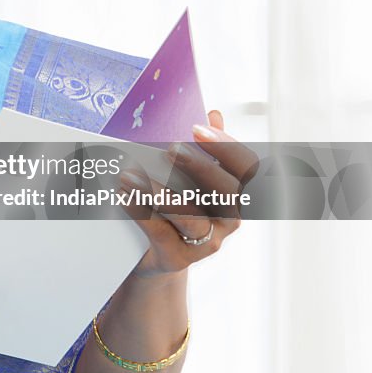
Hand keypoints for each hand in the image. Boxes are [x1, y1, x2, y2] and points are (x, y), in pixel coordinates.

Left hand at [118, 110, 257, 278]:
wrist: (158, 256)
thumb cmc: (179, 210)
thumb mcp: (194, 180)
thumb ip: (207, 151)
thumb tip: (215, 114)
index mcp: (238, 195)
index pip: (247, 169)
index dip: (226, 147)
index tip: (197, 128)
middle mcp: (229, 220)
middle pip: (226, 193)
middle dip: (199, 168)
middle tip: (171, 148)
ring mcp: (207, 242)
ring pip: (190, 217)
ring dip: (159, 193)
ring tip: (131, 174)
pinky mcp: (180, 258)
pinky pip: (161, 233)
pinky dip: (141, 212)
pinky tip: (124, 194)